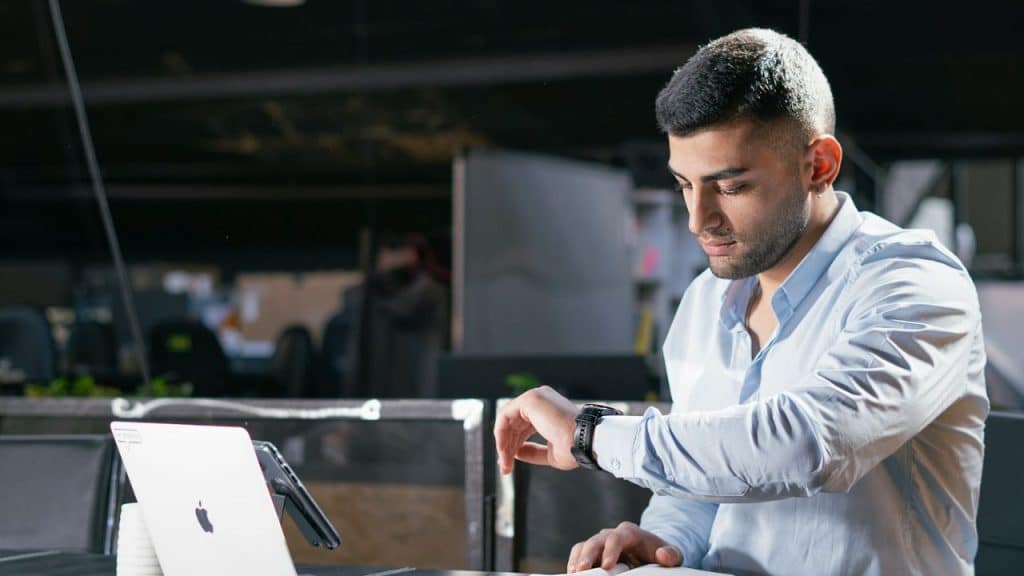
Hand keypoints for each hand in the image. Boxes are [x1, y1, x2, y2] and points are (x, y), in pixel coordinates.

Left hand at [494, 385, 578, 473]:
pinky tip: (504, 451)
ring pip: (507, 420)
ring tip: (505, 464)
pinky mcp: (530, 399)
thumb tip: (515, 452)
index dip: (515, 444)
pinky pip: (505, 416)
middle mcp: (542, 400)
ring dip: (503, 444)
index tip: (509, 463)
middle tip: (505, 467)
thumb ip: (532, 451)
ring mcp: (536, 397)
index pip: (524, 425)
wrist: (585, 442)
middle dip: (507, 446)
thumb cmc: (575, 448)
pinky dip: (501, 434)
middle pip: (514, 423)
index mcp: (549, 410)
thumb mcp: (550, 452)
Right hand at [567, 522, 682, 572]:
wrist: (651, 553)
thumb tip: (663, 555)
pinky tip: (572, 575)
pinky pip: (578, 554)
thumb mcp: (672, 555)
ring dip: (577, 560)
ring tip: (573, 574)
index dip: (611, 550)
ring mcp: (601, 543)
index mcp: (630, 532)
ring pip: (583, 546)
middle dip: (587, 556)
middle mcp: (612, 534)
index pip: (617, 537)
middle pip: (596, 541)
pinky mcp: (593, 552)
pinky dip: (573, 563)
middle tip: (582, 571)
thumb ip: (672, 554)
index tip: (608, 566)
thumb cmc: (661, 554)